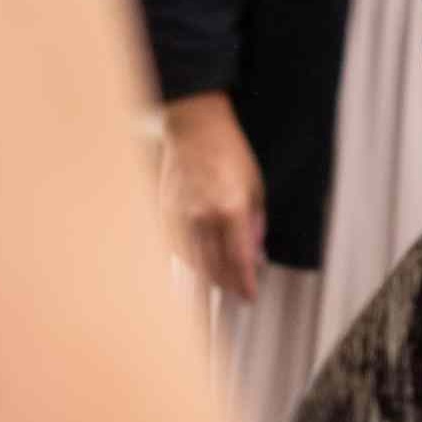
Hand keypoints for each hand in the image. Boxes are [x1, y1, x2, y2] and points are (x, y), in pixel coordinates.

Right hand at [158, 93, 264, 304]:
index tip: (250, 295)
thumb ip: (256, 223)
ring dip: (208, 279)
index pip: (239, 260)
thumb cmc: (228, 150)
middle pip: (215, 268)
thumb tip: (257, 253)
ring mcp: (180, 216)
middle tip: (238, 292)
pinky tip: (198, 264)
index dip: (245, 283)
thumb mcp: (256, 186)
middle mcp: (203, 216)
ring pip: (192, 264)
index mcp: (230, 208)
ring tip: (220, 284)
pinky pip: (176, 249)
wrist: (195, 127)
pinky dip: (189, 261)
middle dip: (228, 285)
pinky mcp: (165, 212)